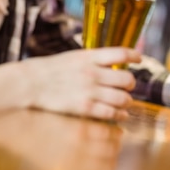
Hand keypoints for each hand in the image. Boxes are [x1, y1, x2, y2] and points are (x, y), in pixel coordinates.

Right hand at [22, 47, 140, 121]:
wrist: (30, 83)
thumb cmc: (48, 69)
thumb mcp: (71, 57)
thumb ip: (91, 61)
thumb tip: (109, 64)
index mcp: (88, 57)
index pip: (120, 54)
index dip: (134, 56)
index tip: (138, 59)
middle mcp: (92, 73)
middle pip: (127, 79)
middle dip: (131, 84)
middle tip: (128, 86)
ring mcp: (89, 91)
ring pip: (123, 98)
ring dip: (127, 101)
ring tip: (124, 102)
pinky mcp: (85, 108)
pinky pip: (112, 113)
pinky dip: (119, 115)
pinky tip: (119, 115)